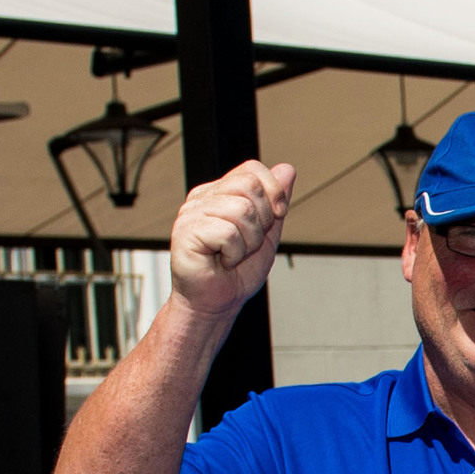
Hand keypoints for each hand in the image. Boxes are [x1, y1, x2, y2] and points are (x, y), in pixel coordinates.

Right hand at [171, 160, 296, 319]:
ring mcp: (191, 213)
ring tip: (233, 255)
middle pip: (249, 185)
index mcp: (219, 193)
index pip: (252, 169)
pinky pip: (228, 232)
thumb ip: (276, 201)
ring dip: (248, 241)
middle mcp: (203, 199)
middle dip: (262, 221)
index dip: (273, 191)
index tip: (276, 217)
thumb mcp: (267, 233)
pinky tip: (223, 261)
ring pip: (241, 209)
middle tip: (247, 244)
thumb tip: (287, 169)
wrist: (215, 304)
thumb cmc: (236, 273)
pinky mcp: (186, 232)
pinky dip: (235, 253)